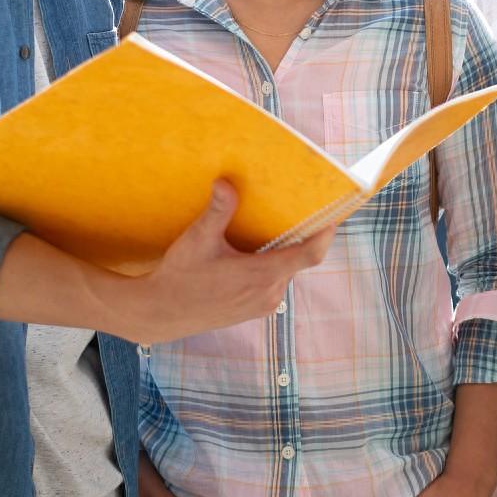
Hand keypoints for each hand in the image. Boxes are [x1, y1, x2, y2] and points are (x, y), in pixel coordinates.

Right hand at [119, 181, 333, 343]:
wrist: (161, 314)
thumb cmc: (180, 275)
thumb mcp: (198, 239)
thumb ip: (218, 212)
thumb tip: (226, 182)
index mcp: (262, 275)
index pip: (310, 254)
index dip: (326, 234)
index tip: (334, 215)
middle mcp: (270, 293)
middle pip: (299, 259)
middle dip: (300, 236)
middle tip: (297, 210)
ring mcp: (265, 304)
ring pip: (286, 271)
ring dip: (283, 253)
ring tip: (272, 229)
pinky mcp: (257, 310)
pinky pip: (275, 283)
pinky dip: (272, 267)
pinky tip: (253, 253)